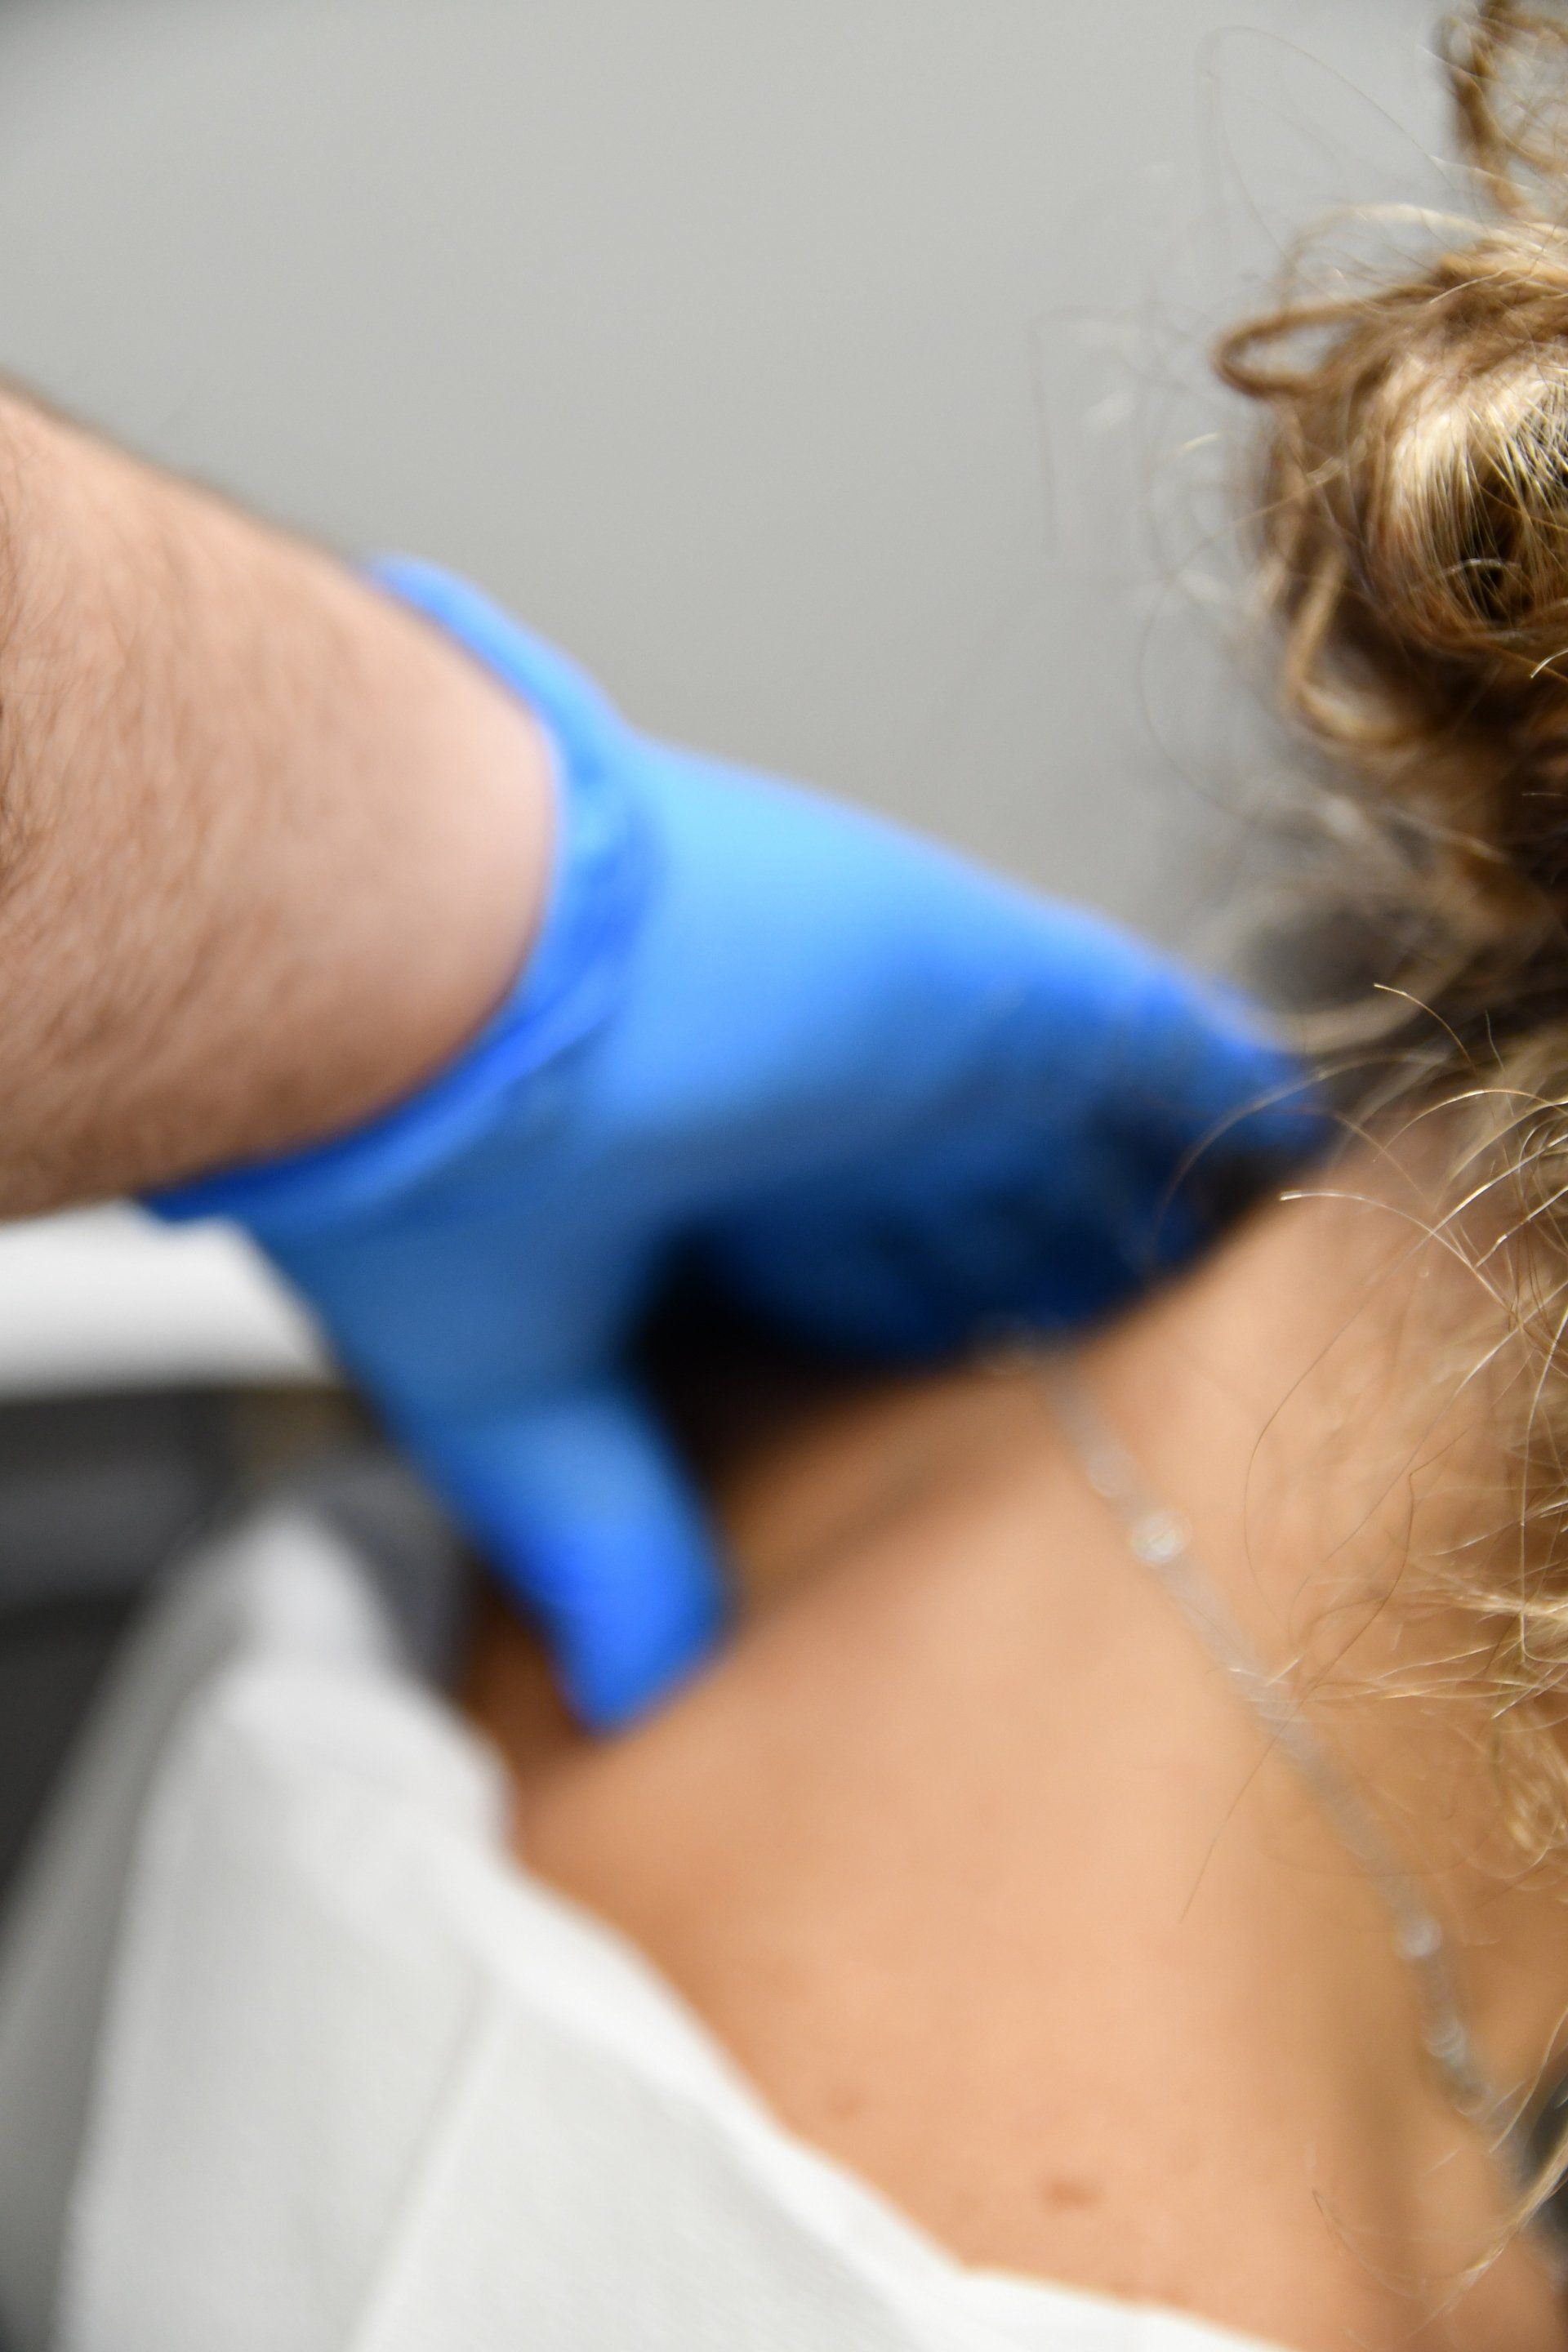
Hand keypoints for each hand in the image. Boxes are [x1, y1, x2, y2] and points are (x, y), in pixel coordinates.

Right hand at [155, 564, 1312, 1725]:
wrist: (425, 976)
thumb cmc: (418, 1161)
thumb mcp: (517, 1398)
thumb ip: (607, 1532)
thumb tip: (636, 1692)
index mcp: (710, 1198)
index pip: (867, 1292)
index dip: (954, 1352)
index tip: (1030, 1436)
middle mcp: (823, 1121)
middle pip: (997, 1219)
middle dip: (1083, 1287)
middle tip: (1191, 1380)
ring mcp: (912, 1053)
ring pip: (1086, 1139)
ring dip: (1168, 1206)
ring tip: (1275, 1283)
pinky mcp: (987, 989)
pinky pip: (1158, 1046)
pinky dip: (1230, 1098)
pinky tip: (1303, 1152)